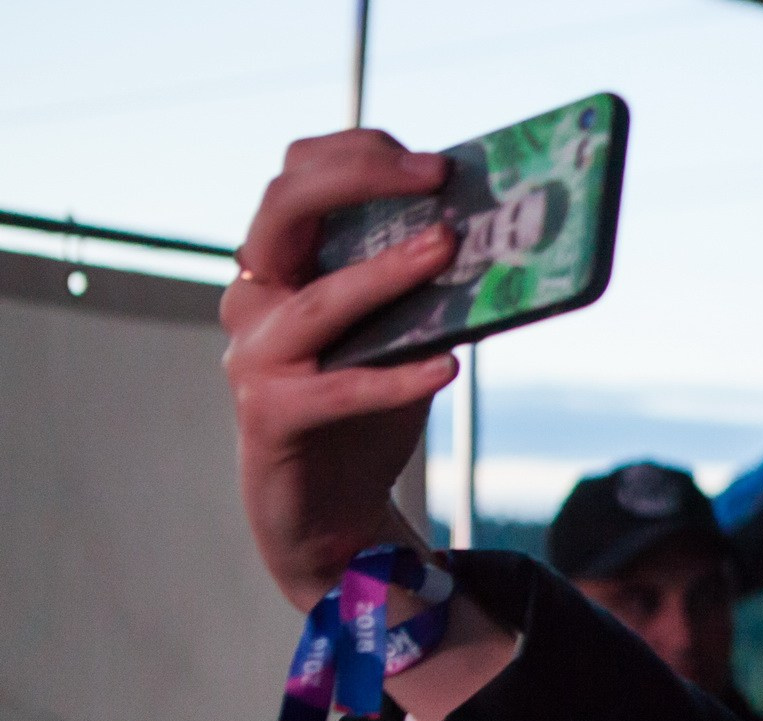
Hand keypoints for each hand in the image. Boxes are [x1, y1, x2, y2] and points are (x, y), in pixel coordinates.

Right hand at [221, 129, 459, 612]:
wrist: (330, 514)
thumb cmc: (366, 411)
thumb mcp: (399, 334)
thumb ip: (423, 291)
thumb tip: (498, 245)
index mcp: (280, 265)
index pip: (298, 177)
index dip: (356, 155)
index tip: (432, 161)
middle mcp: (254, 299)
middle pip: (283, 208)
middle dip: (356, 179)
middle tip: (434, 178)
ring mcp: (255, 356)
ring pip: (317, 301)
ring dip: (384, 273)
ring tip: (445, 250)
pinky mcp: (272, 415)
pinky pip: (340, 390)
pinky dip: (397, 378)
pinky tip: (447, 368)